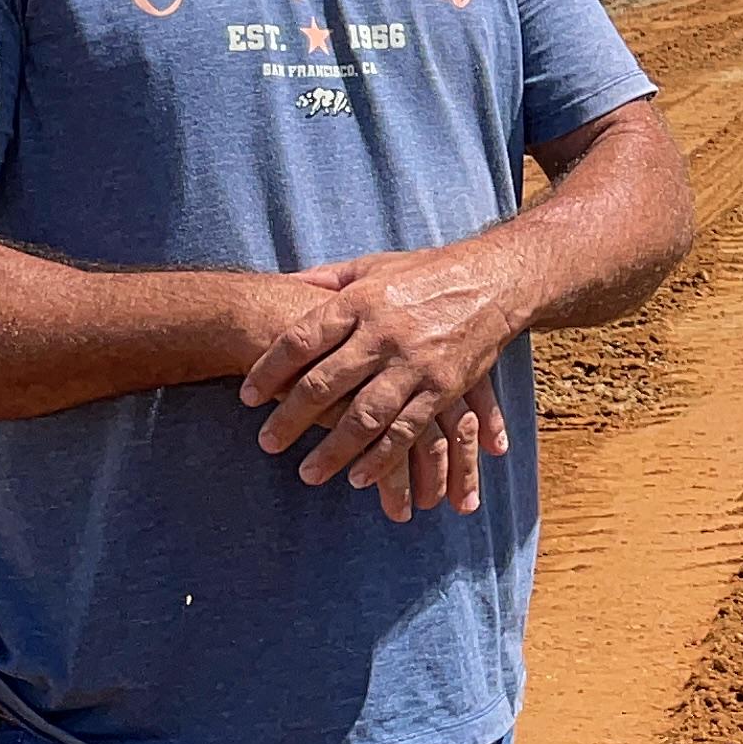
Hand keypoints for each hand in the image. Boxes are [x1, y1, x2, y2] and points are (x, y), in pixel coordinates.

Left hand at [241, 249, 520, 521]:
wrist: (495, 280)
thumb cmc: (425, 273)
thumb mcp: (373, 266)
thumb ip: (328, 280)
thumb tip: (282, 284)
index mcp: (360, 302)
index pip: (302, 340)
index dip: (270, 370)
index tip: (247, 397)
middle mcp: (384, 334)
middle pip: (325, 383)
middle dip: (290, 418)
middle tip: (267, 444)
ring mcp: (415, 364)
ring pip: (364, 416)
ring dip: (333, 450)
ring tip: (307, 473)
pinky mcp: (444, 387)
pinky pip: (408, 430)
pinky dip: (382, 458)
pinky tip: (359, 478)